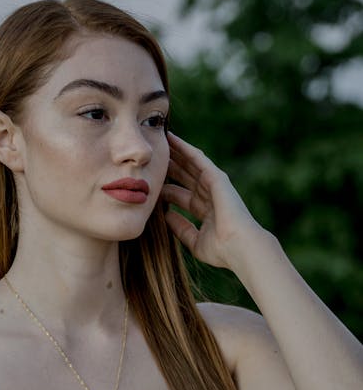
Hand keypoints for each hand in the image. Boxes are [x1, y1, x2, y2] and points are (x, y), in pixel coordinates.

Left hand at [160, 132, 264, 270]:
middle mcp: (209, 195)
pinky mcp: (217, 178)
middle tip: (153, 155)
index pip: (181, 195)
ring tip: (161, 140)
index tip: (150, 182)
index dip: (166, 188)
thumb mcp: (194, 240)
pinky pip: (198, 159)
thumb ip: (181, 228)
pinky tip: (173, 139)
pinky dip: (186, 149)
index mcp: (204, 210)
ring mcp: (214, 185)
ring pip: (190, 164)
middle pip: (185, 176)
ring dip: (176, 152)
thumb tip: (166, 215)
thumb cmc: (221, 250)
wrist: (239, 247)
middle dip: (170, 165)